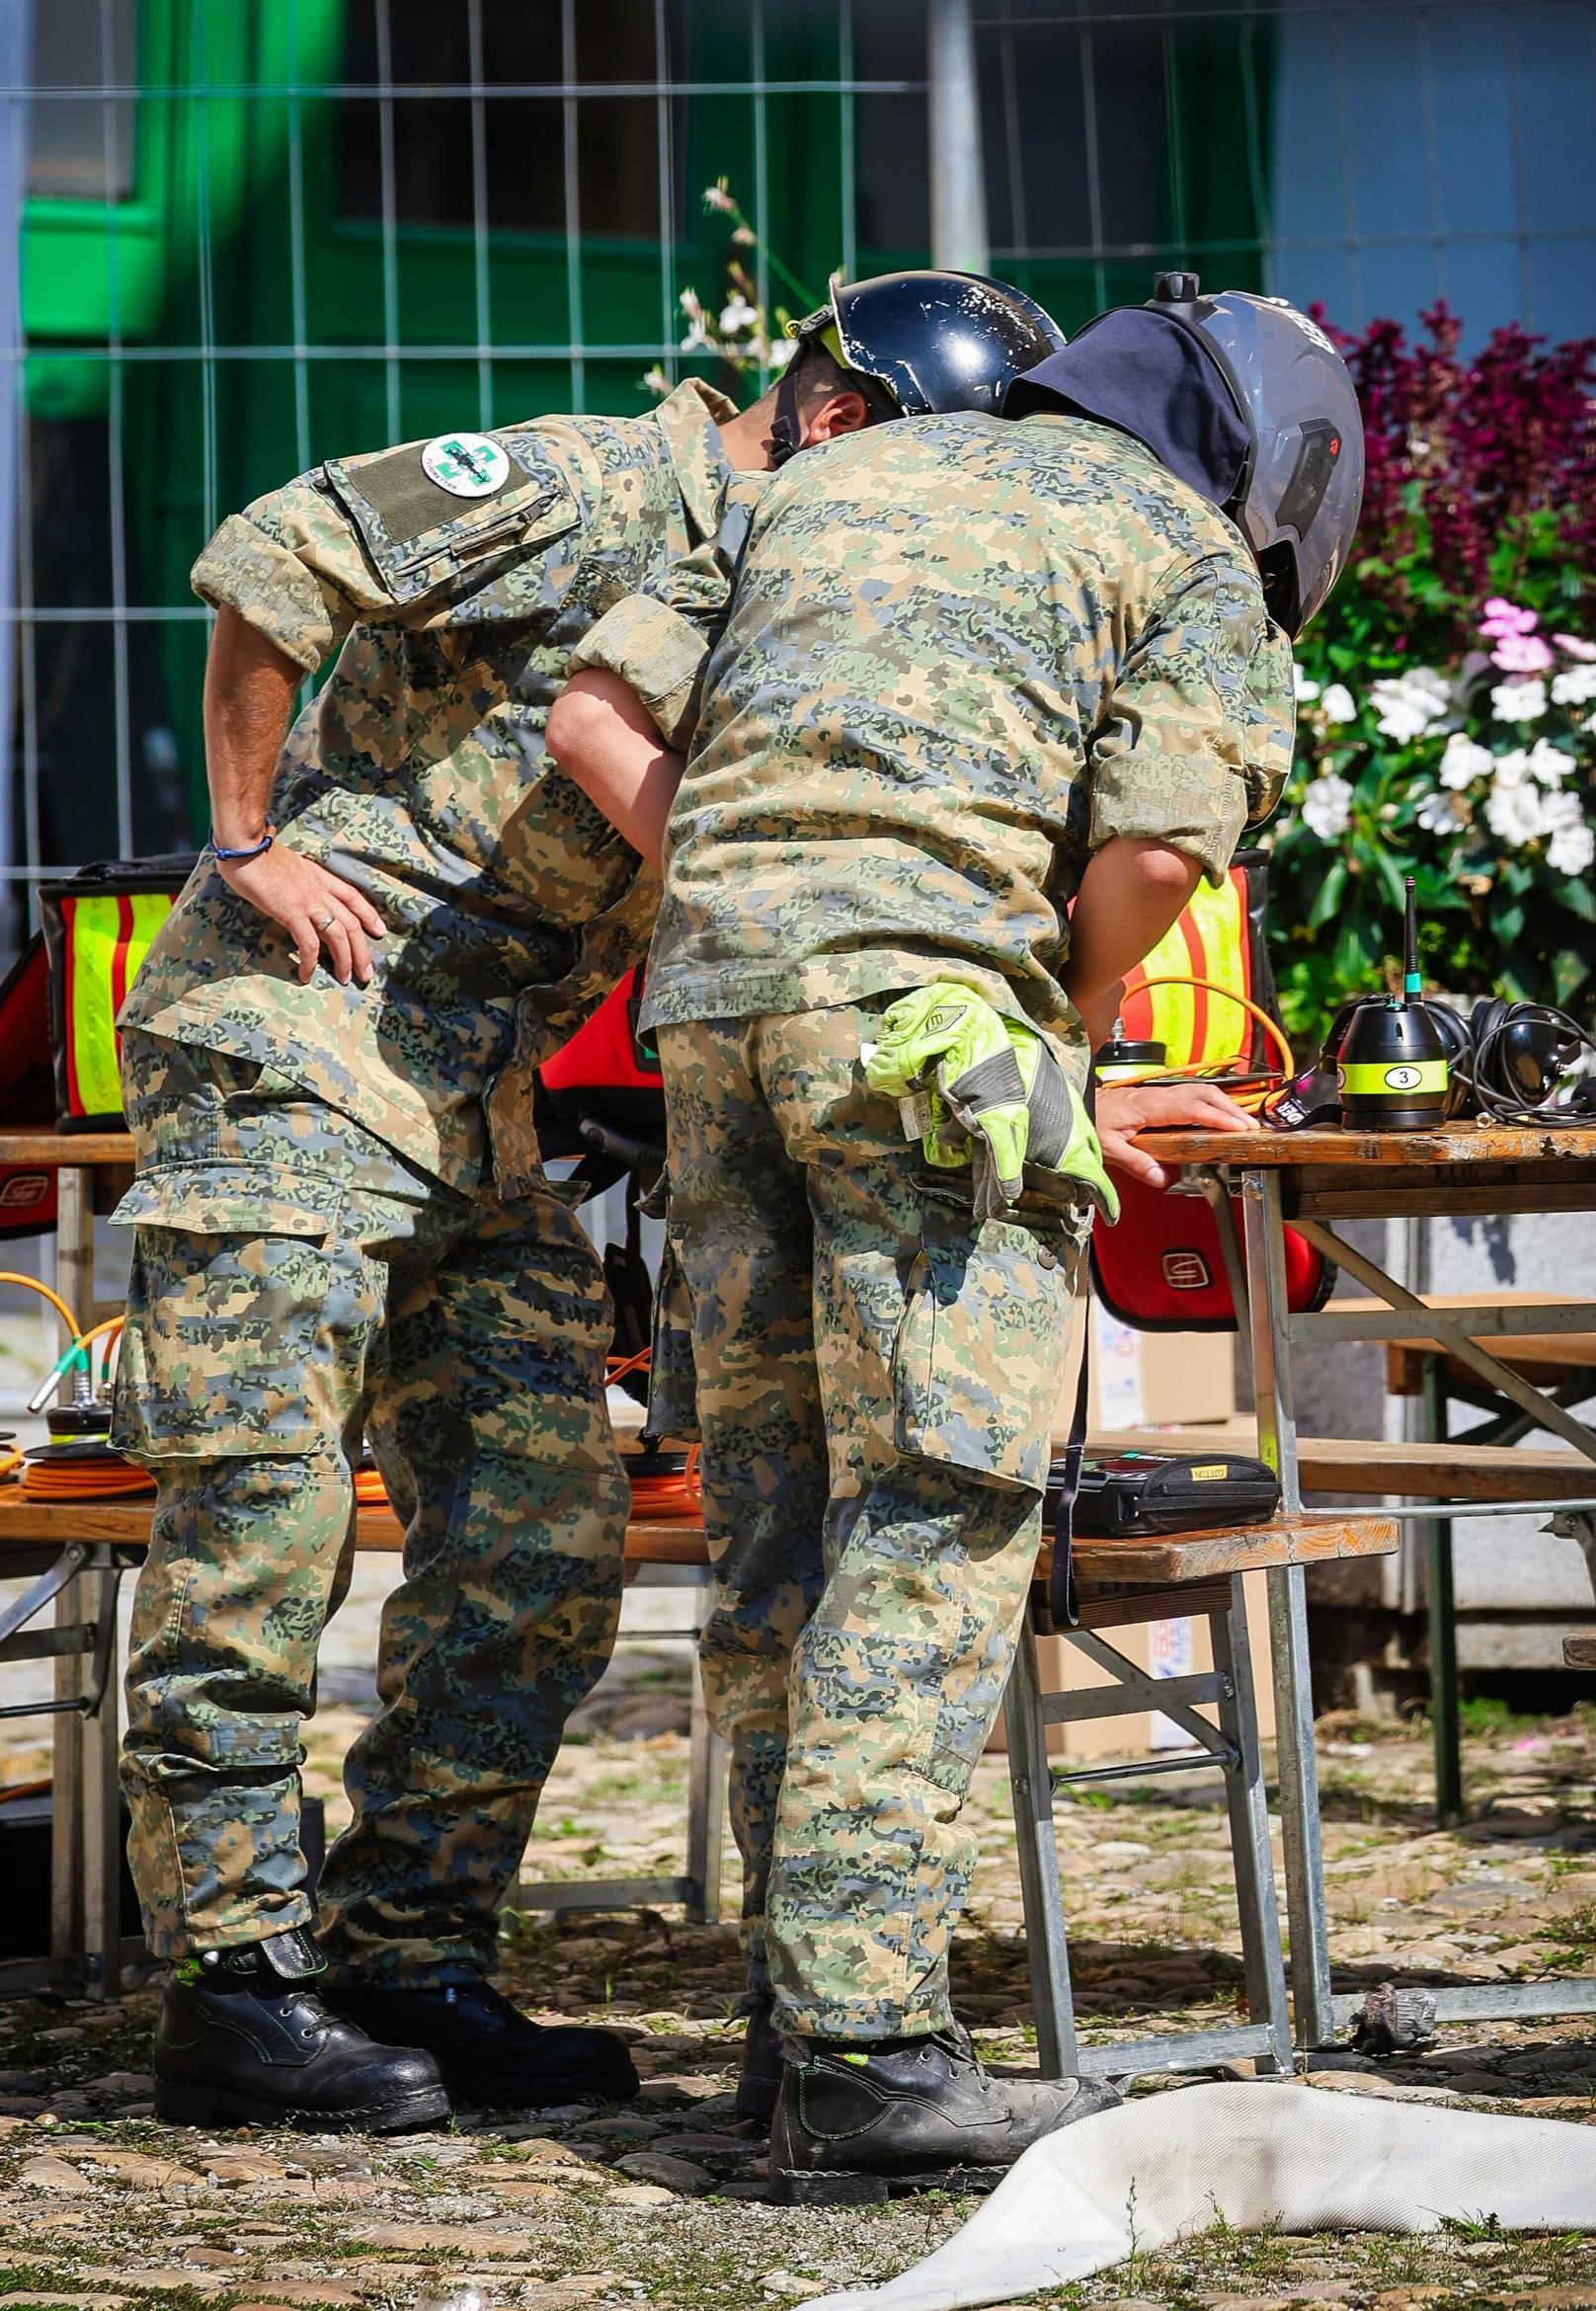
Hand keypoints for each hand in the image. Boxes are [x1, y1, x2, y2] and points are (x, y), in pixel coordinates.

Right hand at [218, 845, 386, 986]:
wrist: (244, 844)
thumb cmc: (256, 852)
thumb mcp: (288, 865)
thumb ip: (297, 880)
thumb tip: (293, 892)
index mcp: (319, 876)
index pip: (352, 897)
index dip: (369, 915)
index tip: (379, 931)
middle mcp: (319, 889)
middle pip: (351, 922)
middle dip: (362, 950)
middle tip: (366, 972)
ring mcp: (307, 901)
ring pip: (338, 935)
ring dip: (344, 960)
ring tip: (345, 979)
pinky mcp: (291, 912)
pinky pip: (308, 943)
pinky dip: (310, 961)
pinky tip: (306, 974)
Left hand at [1095, 1079, 1257, 1189]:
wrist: (1076, 1104)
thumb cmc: (1090, 1121)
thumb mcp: (1109, 1147)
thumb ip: (1136, 1162)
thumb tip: (1162, 1178)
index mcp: (1149, 1106)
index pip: (1192, 1108)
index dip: (1218, 1117)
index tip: (1238, 1128)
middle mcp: (1158, 1095)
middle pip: (1203, 1093)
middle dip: (1231, 1109)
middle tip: (1251, 1127)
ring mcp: (1159, 1093)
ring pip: (1200, 1090)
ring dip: (1224, 1103)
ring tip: (1242, 1121)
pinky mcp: (1157, 1096)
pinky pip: (1191, 1094)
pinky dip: (1210, 1102)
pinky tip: (1219, 1113)